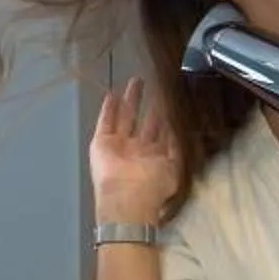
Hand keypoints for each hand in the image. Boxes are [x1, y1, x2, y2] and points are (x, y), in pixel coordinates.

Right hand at [90, 76, 180, 224]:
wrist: (127, 197)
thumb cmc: (154, 185)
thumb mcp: (173, 167)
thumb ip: (174, 148)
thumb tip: (176, 129)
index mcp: (154, 155)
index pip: (160, 131)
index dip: (163, 115)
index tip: (167, 97)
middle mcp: (136, 149)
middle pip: (142, 121)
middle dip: (147, 104)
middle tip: (151, 84)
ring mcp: (118, 145)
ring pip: (125, 117)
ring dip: (129, 100)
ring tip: (135, 82)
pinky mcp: (101, 143)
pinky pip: (105, 122)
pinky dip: (107, 110)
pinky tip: (112, 95)